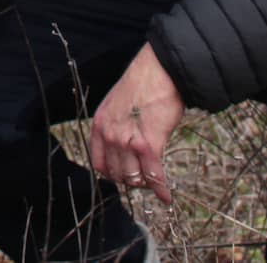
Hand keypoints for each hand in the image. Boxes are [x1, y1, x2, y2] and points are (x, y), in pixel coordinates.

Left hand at [88, 44, 185, 203]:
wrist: (159, 70)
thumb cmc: (143, 86)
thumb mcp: (117, 105)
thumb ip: (115, 127)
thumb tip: (124, 148)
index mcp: (100, 125)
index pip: (99, 164)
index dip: (112, 174)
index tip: (124, 176)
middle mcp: (110, 135)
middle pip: (118, 175)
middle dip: (131, 180)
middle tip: (144, 179)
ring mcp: (128, 141)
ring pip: (135, 177)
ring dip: (146, 183)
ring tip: (155, 182)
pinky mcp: (149, 144)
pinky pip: (154, 174)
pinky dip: (161, 188)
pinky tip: (166, 196)